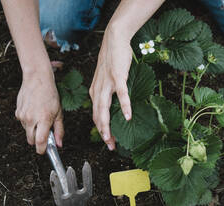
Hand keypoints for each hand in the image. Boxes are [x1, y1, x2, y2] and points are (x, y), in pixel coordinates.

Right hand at [16, 69, 63, 153]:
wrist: (37, 79)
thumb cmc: (50, 95)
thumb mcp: (59, 113)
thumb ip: (59, 130)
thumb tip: (59, 144)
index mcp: (43, 119)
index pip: (40, 142)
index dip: (42, 150)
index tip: (44, 151)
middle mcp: (31, 119)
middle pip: (31, 140)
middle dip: (37, 141)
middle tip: (45, 133)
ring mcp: (22, 116)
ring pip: (27, 132)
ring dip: (33, 130)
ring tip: (40, 117)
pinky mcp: (17, 112)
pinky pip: (22, 123)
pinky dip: (28, 122)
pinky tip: (33, 111)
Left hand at [89, 27, 132, 150]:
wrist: (113, 40)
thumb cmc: (112, 60)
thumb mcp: (106, 79)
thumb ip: (107, 92)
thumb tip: (114, 105)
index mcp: (95, 92)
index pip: (96, 115)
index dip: (101, 129)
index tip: (108, 141)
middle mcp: (98, 90)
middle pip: (98, 115)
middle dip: (103, 133)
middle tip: (110, 147)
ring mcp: (107, 83)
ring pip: (105, 108)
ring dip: (107, 125)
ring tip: (111, 139)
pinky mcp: (117, 76)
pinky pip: (121, 94)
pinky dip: (124, 105)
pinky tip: (128, 116)